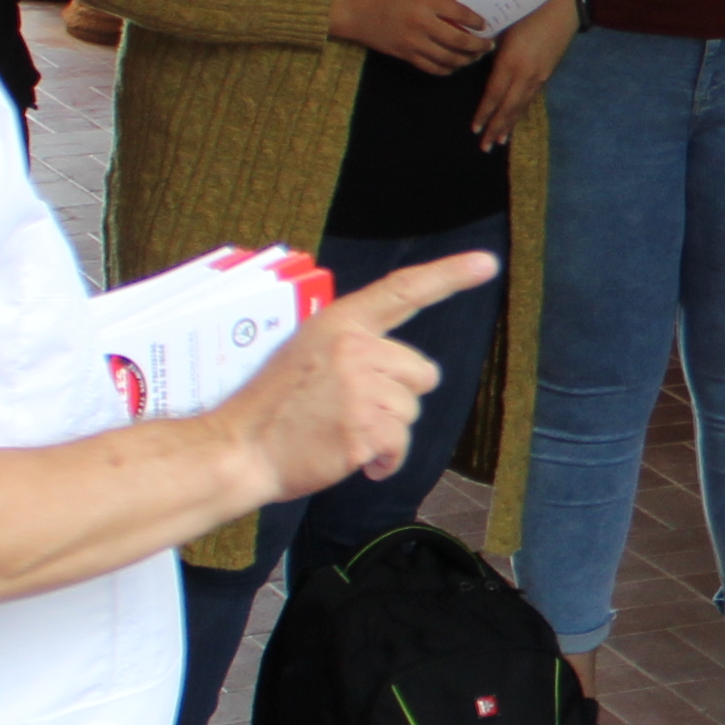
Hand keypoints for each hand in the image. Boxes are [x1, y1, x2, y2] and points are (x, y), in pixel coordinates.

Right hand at [217, 253, 497, 498]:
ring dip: (385, 431)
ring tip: (340, 431)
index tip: (485, 264)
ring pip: (410, 412)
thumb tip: (395, 364)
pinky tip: (352, 458)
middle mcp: (354, 349)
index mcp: (339, 324)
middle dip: (397, 396)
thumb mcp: (306, 352)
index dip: (449, 275)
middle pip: (421, 373)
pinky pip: (399, 446)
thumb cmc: (273, 407)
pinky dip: (382, 461)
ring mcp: (360, 389)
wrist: (239, 449)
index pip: (402, 291)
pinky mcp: (364, 429)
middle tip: (350, 408)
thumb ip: (351, 348)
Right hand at [329, 0, 490, 72]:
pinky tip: (454, 65)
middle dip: (479, 46)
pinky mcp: (405, 55)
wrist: (354, 9)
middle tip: (488, 46)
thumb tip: (462, 7)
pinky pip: (433, 68)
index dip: (477, 22)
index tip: (485, 25)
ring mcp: (413, 42)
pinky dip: (448, 69)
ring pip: (449, 59)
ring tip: (474, 56)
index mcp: (425, 1)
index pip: (461, 14)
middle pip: (460, 40)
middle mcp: (421, 23)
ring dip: (467, 60)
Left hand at [471, 2, 571, 147]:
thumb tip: (477, 60)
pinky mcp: (547, 74)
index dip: (484, 113)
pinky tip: (515, 119)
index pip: (494, 95)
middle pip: (508, 107)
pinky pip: (530, 99)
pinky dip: (521, 112)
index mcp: (511, 62)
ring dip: (509, 125)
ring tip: (500, 141)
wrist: (562, 8)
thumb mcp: (504, 29)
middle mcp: (526, 74)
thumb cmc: (527, 11)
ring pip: (521, 106)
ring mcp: (539, 76)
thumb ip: (491, 50)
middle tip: (486, 147)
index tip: (475, 129)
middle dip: (496, 127)